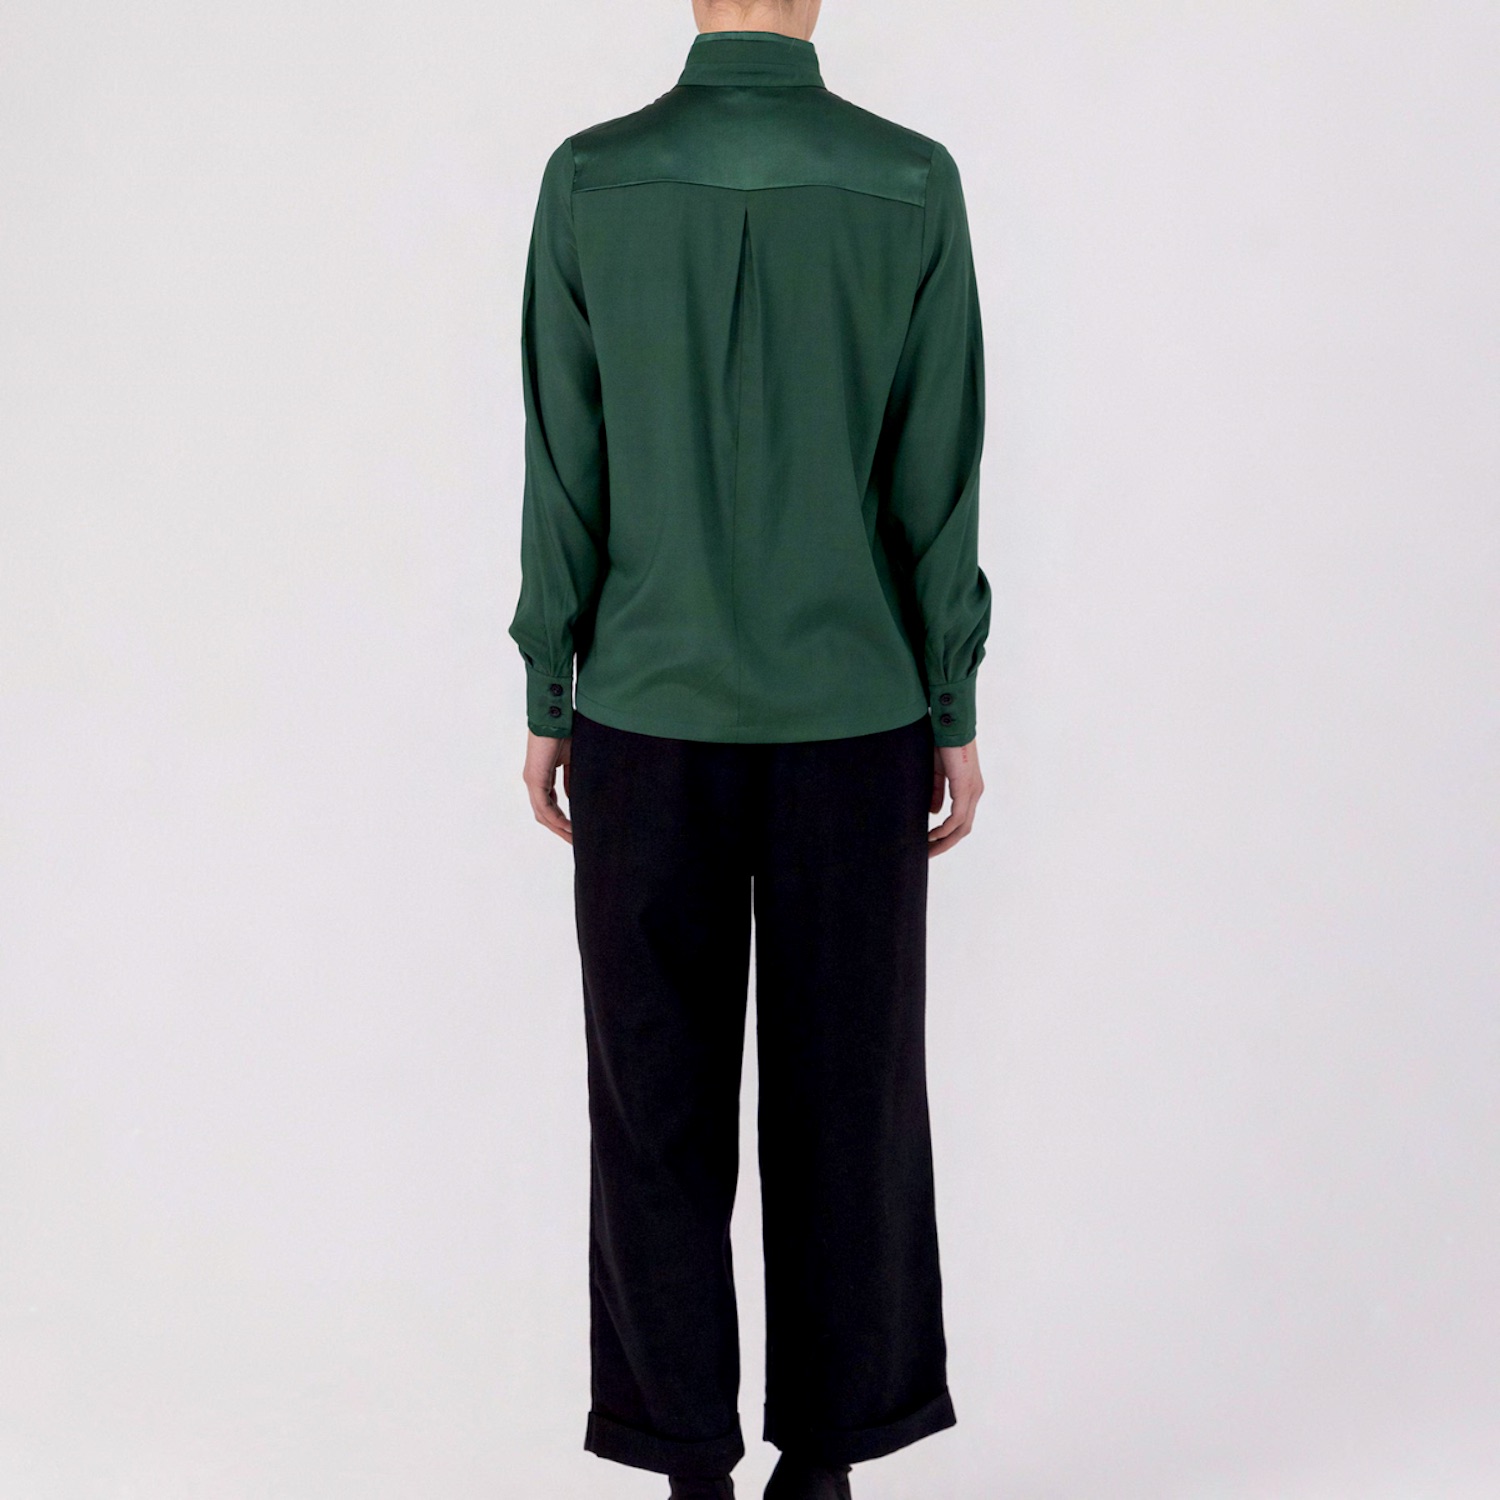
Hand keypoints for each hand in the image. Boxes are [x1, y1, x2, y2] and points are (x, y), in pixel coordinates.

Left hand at [524, 730, 572, 843]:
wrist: (557, 717)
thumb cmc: (565, 734)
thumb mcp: (571, 761)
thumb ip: (570, 780)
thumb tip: (571, 797)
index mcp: (541, 777)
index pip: (549, 805)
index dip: (561, 819)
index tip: (576, 830)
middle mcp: (534, 782)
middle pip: (543, 815)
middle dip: (559, 830)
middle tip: (575, 841)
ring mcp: (533, 782)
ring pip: (543, 814)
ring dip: (558, 828)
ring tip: (574, 839)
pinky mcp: (535, 779)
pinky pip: (545, 806)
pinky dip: (557, 818)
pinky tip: (568, 826)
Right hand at [928, 736, 982, 855]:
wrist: (948, 724)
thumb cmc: (942, 743)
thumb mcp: (937, 772)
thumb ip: (937, 792)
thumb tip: (935, 813)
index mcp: (970, 789)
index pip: (961, 820)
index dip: (946, 836)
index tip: (929, 844)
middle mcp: (975, 792)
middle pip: (964, 829)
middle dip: (945, 844)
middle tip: (928, 854)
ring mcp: (972, 791)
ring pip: (962, 827)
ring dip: (944, 841)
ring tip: (927, 848)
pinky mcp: (965, 787)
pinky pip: (958, 816)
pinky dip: (945, 829)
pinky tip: (933, 834)